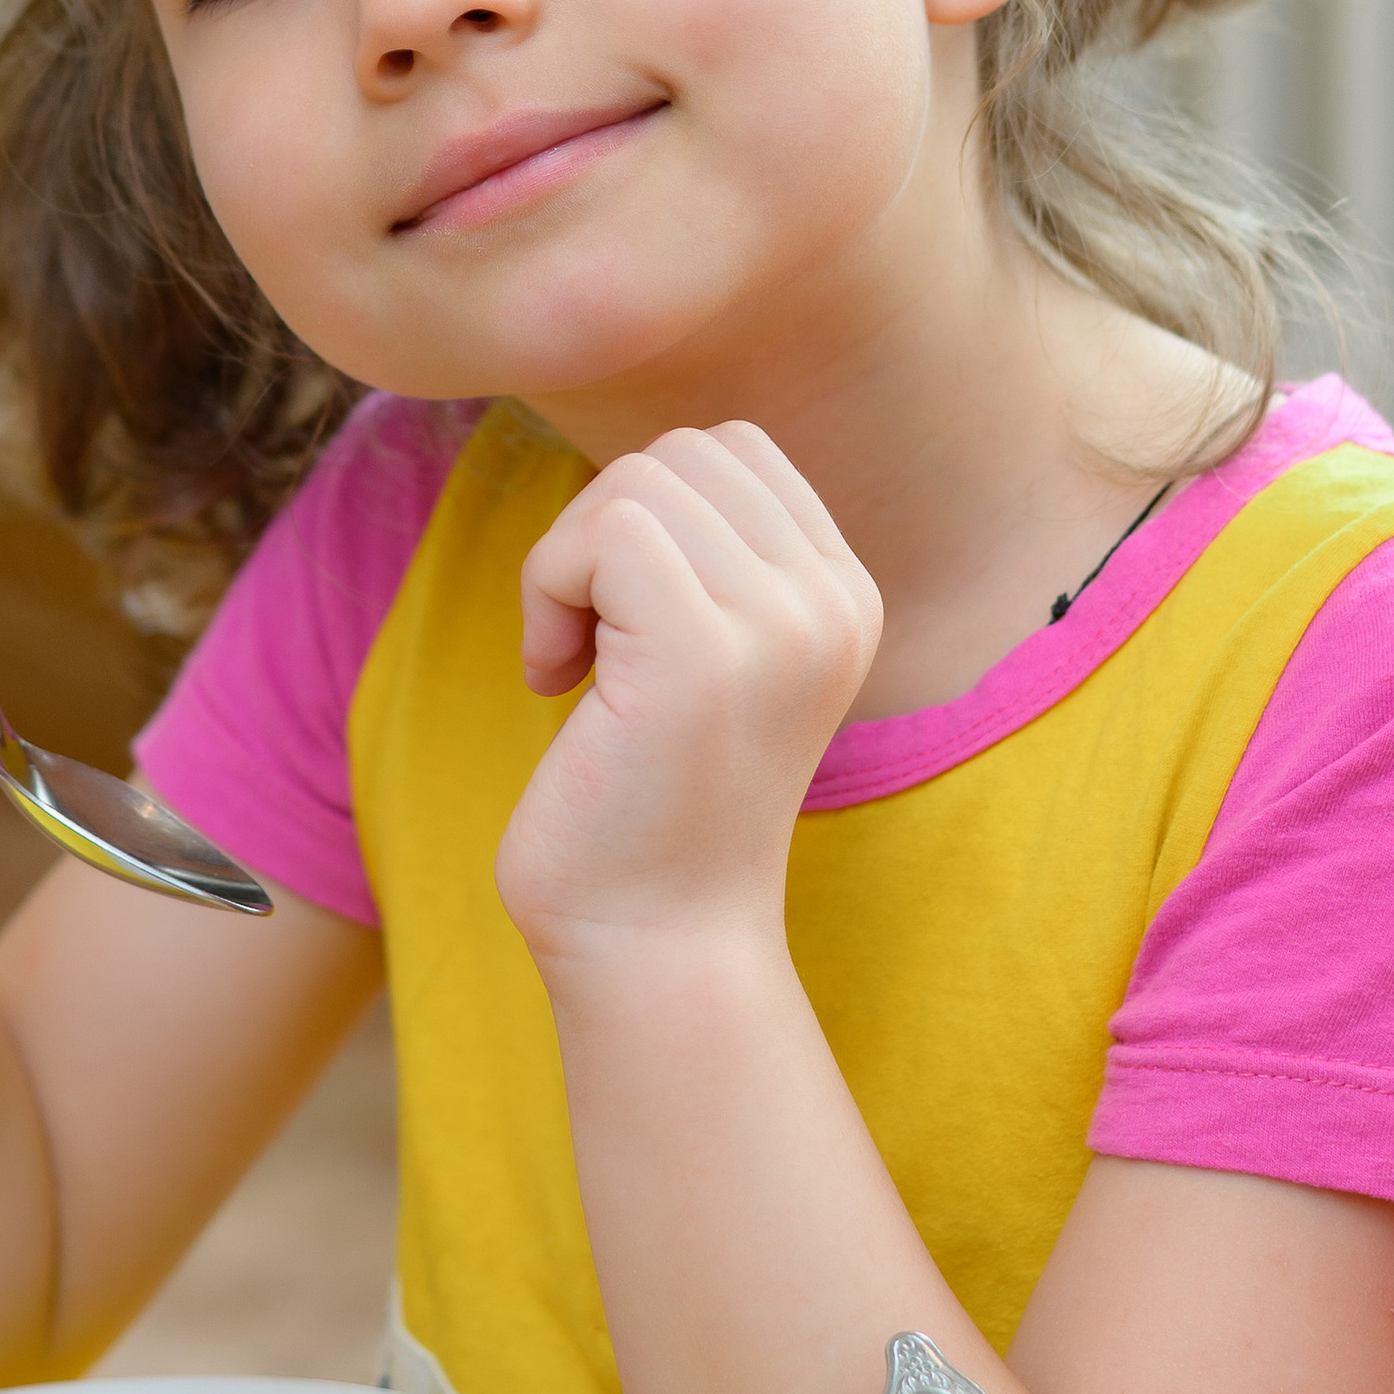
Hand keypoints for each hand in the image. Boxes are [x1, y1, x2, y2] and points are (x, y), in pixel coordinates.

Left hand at [494, 425, 879, 961]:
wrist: (656, 943)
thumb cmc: (651, 806)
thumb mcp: (710, 656)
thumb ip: (708, 558)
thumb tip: (641, 470)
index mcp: (845, 596)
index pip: (733, 450)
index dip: (648, 515)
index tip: (622, 622)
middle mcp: (833, 602)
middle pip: (682, 452)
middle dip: (601, 531)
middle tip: (586, 644)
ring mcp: (779, 624)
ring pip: (636, 483)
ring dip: (566, 564)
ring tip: (574, 665)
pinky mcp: (702, 651)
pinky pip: (603, 531)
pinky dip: (548, 588)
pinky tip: (553, 680)